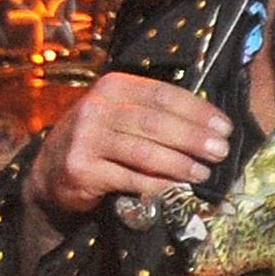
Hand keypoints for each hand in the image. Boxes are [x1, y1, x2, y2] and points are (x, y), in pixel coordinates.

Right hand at [27, 72, 231, 221]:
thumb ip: (154, 112)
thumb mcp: (119, 113)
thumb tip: (208, 124)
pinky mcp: (82, 170)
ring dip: (179, 163)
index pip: (163, 95)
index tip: (224, 126)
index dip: (198, 111)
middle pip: (156, 122)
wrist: (50, 170)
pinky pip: (129, 178)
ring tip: (203, 172)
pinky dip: (157, 185)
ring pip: (143, 151)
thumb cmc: (99, 139)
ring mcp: (86, 139)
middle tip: (221, 151)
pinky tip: (177, 188)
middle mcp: (97, 108)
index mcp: (113, 87)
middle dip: (194, 137)